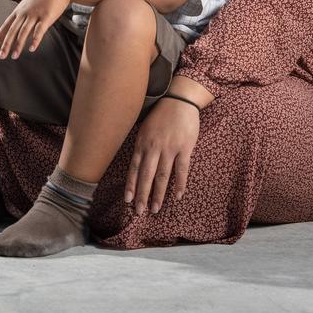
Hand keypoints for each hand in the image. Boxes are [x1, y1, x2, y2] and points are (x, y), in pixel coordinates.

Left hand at [0, 0, 72, 58]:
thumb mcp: (31, 3)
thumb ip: (25, 15)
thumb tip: (22, 28)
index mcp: (20, 10)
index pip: (6, 25)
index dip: (0, 36)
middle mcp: (25, 12)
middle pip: (12, 30)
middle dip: (6, 44)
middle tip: (1, 56)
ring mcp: (35, 14)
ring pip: (24, 32)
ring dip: (18, 45)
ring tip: (14, 56)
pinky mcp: (46, 16)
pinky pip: (39, 30)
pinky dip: (35, 40)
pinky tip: (32, 49)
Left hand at [125, 96, 199, 214]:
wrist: (180, 100)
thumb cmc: (161, 115)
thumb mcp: (145, 129)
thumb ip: (141, 146)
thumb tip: (136, 165)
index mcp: (142, 143)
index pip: (134, 168)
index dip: (130, 185)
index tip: (127, 200)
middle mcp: (154, 147)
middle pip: (146, 176)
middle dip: (142, 195)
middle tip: (140, 211)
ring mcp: (170, 148)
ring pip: (162, 176)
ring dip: (159, 194)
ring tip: (156, 209)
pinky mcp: (185, 148)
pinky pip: (182, 169)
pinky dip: (180, 184)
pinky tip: (178, 196)